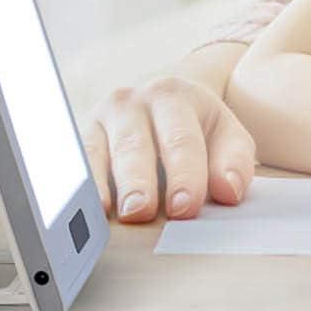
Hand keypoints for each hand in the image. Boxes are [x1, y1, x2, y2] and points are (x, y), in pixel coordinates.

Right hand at [83, 76, 256, 221]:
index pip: (181, 139)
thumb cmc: (196, 127)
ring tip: (108, 215)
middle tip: (141, 212)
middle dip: (138, 180)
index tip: (185, 207)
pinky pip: (75, 163)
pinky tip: (84, 207)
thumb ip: (234, 161)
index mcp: (175, 96)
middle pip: (134, 145)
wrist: (162, 98)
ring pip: (98, 153)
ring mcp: (102, 118)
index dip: (184, 175)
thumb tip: (229, 191)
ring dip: (102, 186)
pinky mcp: (80, 136)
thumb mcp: (225, 134)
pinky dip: (79, 185)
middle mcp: (133, 102)